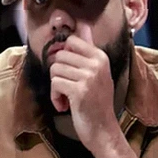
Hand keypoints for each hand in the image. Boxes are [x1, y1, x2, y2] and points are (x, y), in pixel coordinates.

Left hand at [48, 21, 122, 152]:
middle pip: (59, 55)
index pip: (72, 40)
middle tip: (66, 87)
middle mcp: (97, 64)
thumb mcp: (95, 74)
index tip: (67, 71)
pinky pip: (55, 84)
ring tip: (67, 97)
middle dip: (57, 73)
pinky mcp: (80, 90)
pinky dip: (55, 97)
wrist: (103, 129)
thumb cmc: (95, 102)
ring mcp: (89, 76)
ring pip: (55, 70)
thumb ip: (86, 53)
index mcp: (101, 57)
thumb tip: (80, 28)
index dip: (62, 56)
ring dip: (56, 87)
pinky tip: (64, 105)